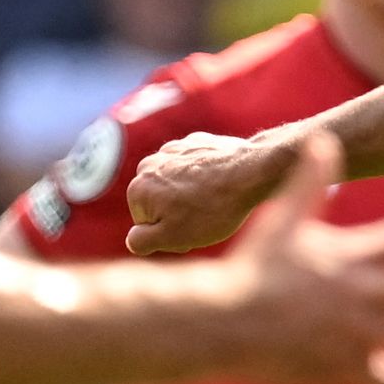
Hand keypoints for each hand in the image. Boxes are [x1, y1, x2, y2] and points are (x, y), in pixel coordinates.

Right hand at [127, 125, 311, 254]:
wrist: (250, 173)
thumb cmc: (213, 209)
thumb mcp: (173, 237)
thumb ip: (142, 241)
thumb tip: (132, 240)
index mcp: (138, 188)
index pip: (146, 225)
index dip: (170, 235)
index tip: (191, 232)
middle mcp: (148, 164)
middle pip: (159, 202)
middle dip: (177, 213)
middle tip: (205, 219)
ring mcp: (172, 149)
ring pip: (176, 185)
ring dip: (190, 196)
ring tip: (214, 201)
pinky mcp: (195, 142)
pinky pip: (194, 168)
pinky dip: (204, 177)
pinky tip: (220, 184)